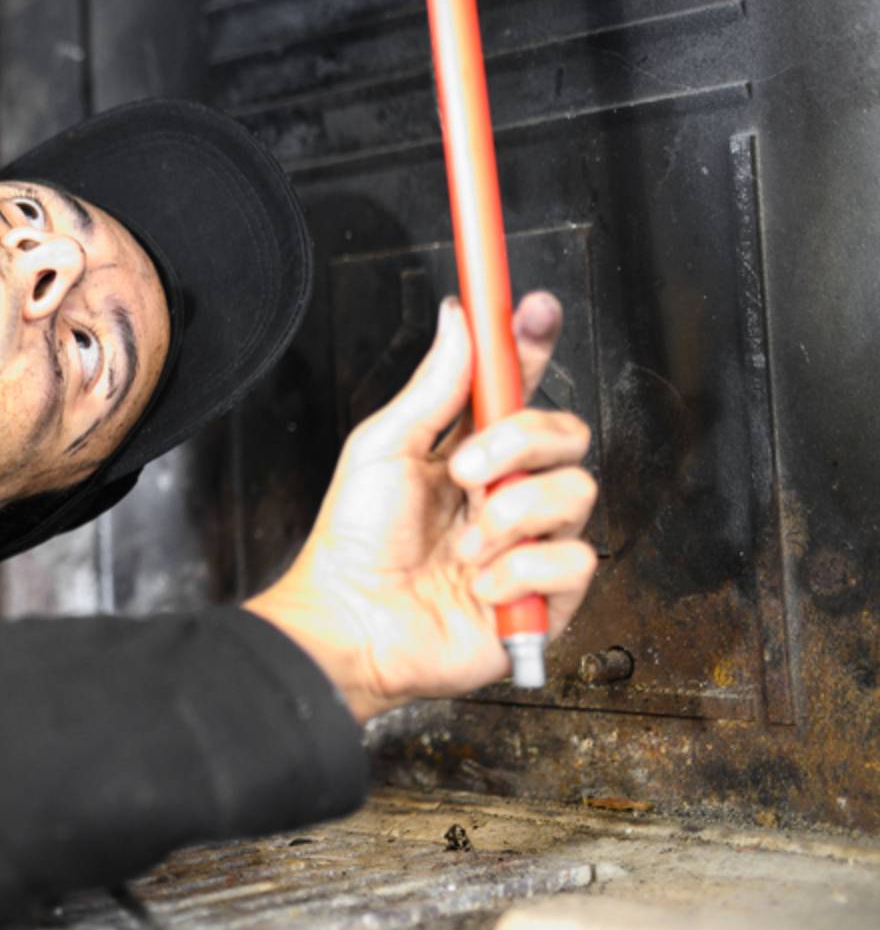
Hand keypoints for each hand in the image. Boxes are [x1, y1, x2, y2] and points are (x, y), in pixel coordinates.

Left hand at [245, 293, 597, 720]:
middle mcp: (508, 490)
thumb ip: (432, 385)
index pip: (519, 387)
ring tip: (463, 544)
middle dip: (519, 442)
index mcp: (471, 450)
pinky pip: (574, 562)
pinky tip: (478, 585)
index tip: (534, 308)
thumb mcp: (385, 447)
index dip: (532, 344)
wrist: (351, 621)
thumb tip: (458, 316)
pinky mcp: (547, 597)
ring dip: (510, 515)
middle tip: (465, 471)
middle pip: (566, 434)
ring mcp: (531, 542)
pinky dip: (519, 571)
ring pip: (578, 493)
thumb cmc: (355, 541)